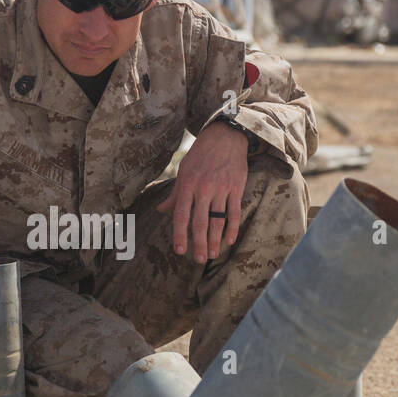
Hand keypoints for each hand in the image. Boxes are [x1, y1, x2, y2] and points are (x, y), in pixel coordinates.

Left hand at [156, 121, 247, 262]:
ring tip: (212, 255)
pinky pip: (234, 212)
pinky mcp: (236, 188)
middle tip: (199, 260)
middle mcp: (203, 188)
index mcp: (187, 185)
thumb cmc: (200, 155)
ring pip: (218, 220)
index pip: (181, 215)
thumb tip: (161, 210)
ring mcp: (221, 189)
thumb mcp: (183, 171)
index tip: (179, 251)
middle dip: (199, 244)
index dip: (180, 235)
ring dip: (215, 240)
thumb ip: (175, 194)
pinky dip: (232, 228)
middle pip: (200, 222)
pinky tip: (229, 241)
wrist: (225, 137)